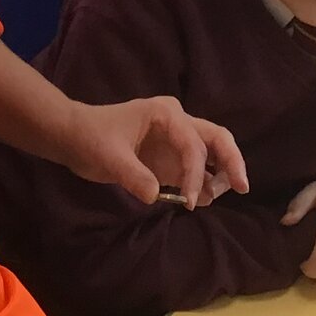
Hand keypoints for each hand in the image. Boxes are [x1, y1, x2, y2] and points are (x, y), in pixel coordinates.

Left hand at [60, 98, 248, 207]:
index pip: (193, 144)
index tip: (188, 201)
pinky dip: (203, 183)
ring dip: (219, 174)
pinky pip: (196, 169)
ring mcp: (176, 141)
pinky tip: (200, 200)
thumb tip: (156, 196)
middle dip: (232, 162)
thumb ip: (133, 175)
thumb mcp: (108, 157)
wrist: (74, 137)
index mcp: (166, 114)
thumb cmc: (91, 137)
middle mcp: (178, 123)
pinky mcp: (170, 158)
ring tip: (209, 199)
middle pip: (217, 138)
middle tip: (242, 187)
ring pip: (212, 152)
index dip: (196, 173)